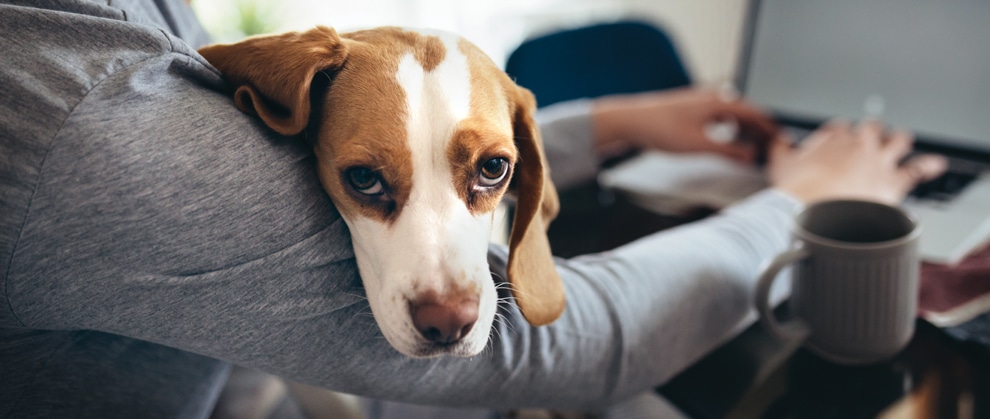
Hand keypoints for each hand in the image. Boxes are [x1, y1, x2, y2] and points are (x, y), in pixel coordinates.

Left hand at [590, 88, 776, 162]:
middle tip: (769, 146)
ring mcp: (699, 102)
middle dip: (757, 130)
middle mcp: (711, 98)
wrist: (629, 121)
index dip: (769, 127)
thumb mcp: (699, 145)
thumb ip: (728, 151)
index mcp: (718, 102)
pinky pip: (716, 117)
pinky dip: (726, 129)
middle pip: (743, 112)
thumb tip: (751, 157)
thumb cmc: (661, 129)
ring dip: (742, 130)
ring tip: (750, 146)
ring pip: (729, 115)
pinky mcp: (688, 110)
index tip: (780, 138)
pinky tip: (724, 141)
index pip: (753, 112)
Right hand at [768, 120, 946, 203]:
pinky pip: (917, 169)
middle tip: (872, 135)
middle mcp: (858, 144)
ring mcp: (877, 161)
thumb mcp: (779, 164)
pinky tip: (935, 164)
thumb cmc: (795, 190)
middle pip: (871, 128)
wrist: (813, 210)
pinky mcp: (893, 181)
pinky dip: (928, 165)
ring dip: (900, 140)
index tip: (840, 138)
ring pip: (898, 141)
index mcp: (831, 138)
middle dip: (872, 131)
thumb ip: (780, 148)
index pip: (840, 128)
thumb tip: (779, 140)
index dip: (841, 133)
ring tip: (902, 140)